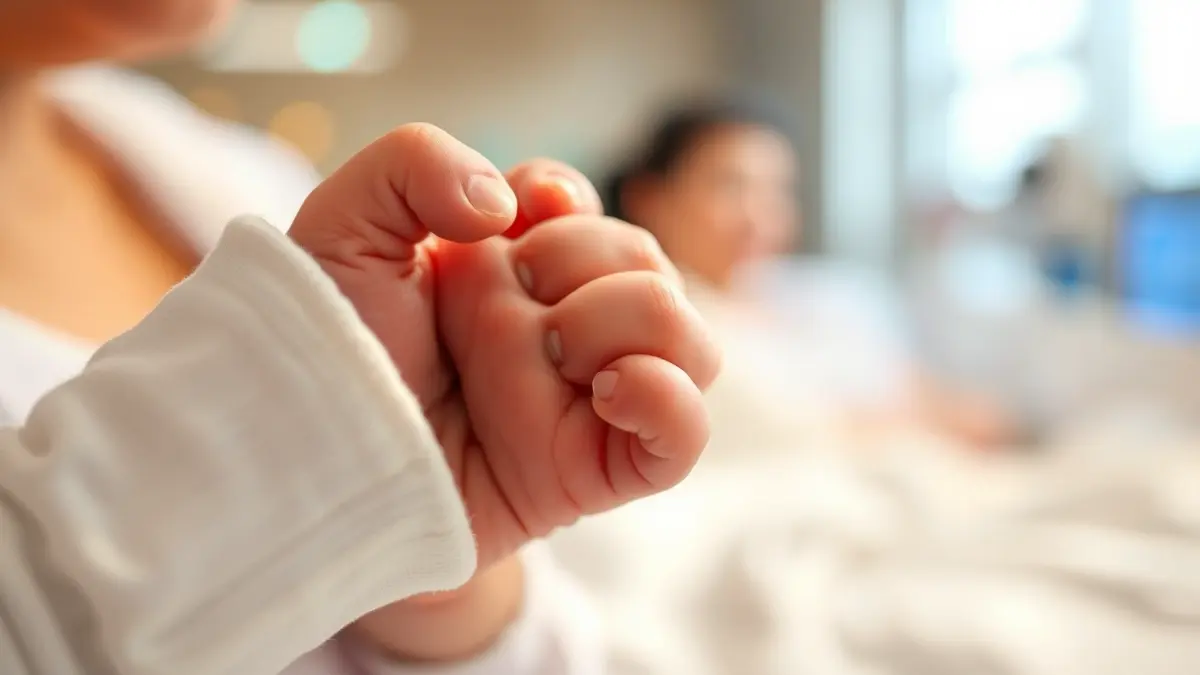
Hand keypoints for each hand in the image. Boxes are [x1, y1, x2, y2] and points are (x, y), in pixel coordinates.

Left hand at [289, 124, 718, 567]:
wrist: (306, 462)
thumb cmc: (320, 353)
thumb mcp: (343, 230)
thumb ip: (416, 163)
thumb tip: (509, 208)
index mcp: (508, 268)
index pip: (581, 206)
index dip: (555, 200)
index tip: (501, 225)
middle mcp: (560, 327)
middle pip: (648, 262)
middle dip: (576, 265)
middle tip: (490, 308)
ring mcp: (586, 399)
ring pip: (690, 340)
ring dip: (620, 322)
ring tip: (547, 353)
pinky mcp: (594, 468)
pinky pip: (686, 436)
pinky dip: (669, 401)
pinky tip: (607, 390)